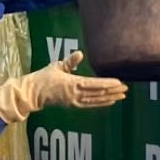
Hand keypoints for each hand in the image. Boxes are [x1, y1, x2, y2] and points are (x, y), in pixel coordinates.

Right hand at [0, 51, 128, 123]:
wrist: (33, 93)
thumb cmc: (44, 77)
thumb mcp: (57, 66)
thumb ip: (70, 61)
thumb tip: (80, 54)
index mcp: (72, 83)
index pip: (94, 84)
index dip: (107, 84)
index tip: (119, 82)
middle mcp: (75, 94)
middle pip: (98, 94)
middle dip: (113, 91)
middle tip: (126, 89)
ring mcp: (74, 101)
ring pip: (96, 101)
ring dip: (110, 98)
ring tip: (122, 96)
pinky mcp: (73, 105)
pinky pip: (90, 105)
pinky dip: (101, 103)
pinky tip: (110, 101)